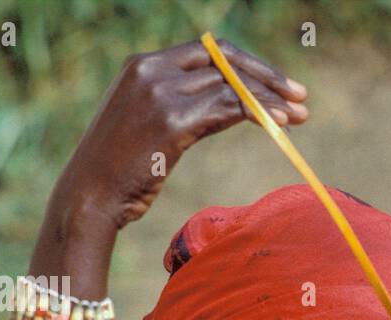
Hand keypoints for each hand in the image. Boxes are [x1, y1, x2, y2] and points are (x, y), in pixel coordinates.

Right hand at [51, 39, 307, 231]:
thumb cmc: (119, 171)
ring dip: (271, 99)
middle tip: (300, 94)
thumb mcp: (149, 126)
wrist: (90, 197)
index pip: (207, 50)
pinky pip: (228, 108)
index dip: (245, 64)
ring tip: (300, 115)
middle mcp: (150, 70)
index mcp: (142, 64)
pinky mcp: (172, 120)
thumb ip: (181, 105)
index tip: (274, 82)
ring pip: (231, 84)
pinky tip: (280, 123)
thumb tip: (229, 105)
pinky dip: (259, 113)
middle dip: (267, 76)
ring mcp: (161, 93)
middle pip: (225, 60)